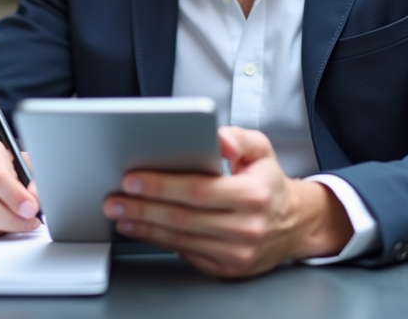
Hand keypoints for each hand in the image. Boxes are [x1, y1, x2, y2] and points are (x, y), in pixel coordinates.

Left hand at [102, 127, 352, 278]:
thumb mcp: (261, 149)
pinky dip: (158, 240)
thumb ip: (238, 138)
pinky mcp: (227, 268)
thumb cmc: (268, 182)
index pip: (198, 191)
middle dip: (142, 207)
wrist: (293, 224)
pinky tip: (141, 228)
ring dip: (144, 226)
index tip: (132, 179)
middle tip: (114, 198)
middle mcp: (246, 228)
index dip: (161, 186)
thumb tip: (217, 139)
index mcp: (253, 195)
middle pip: (182, 218)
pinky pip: (185, 253)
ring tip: (121, 213)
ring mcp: (237, 253)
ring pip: (180, 239)